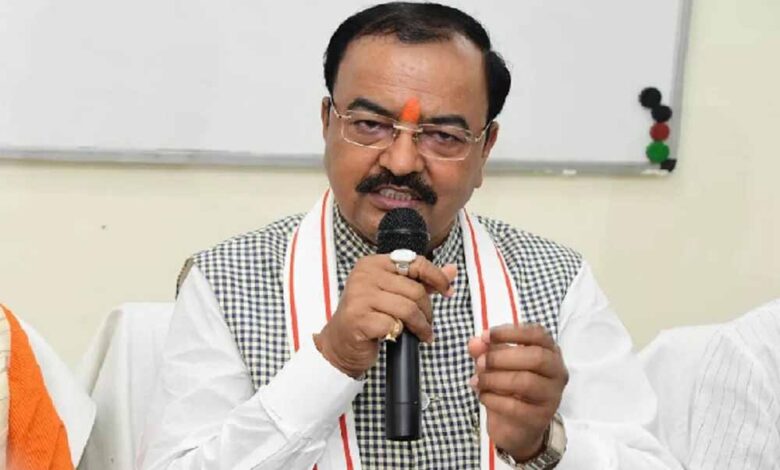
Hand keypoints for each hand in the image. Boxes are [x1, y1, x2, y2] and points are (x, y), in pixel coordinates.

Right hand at [314, 254, 456, 377]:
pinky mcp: (358, 318)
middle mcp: (364, 275)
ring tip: (422, 334)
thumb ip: (422, 281)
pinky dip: (402, 334)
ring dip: (420, 325)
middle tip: (427, 323)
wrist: (340, 343)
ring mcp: (359, 296)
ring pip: (407, 309)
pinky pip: (394, 325)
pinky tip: (399, 337)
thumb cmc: (368, 316)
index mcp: (373, 263)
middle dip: (427, 310)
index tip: (447, 291)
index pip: (414, 262)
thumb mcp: (394, 293)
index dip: (436, 276)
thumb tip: (452, 270)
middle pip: (414, 290)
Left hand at [467, 324, 567, 461]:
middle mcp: (557, 372)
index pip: (537, 334)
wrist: (514, 426)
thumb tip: (474, 343)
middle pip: (536, 357)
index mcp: (549, 351)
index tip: (486, 336)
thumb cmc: (509, 386)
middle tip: (479, 362)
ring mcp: (552, 396)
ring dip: (495, 379)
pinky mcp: (540, 418)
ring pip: (526, 382)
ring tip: (477, 380)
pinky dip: (493, 399)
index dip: (511, 333)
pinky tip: (482, 396)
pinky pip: (515, 406)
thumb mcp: (495, 364)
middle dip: (502, 357)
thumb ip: (485, 351)